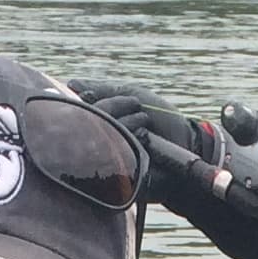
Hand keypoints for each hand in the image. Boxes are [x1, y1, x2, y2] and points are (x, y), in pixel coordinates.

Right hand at [74, 83, 218, 168]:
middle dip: (112, 108)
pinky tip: (146, 138)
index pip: (80, 109)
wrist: (186, 142)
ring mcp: (110, 157)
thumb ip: (103, 89)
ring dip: (127, 123)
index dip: (89, 100)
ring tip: (145, 121)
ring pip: (103, 135)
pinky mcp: (120, 174)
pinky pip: (116, 154)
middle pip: (89, 122)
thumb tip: (72, 84)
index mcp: (101, 121)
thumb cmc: (162, 118)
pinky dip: (132, 139)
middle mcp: (101, 140)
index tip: (97, 94)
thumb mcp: (131, 94)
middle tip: (135, 106)